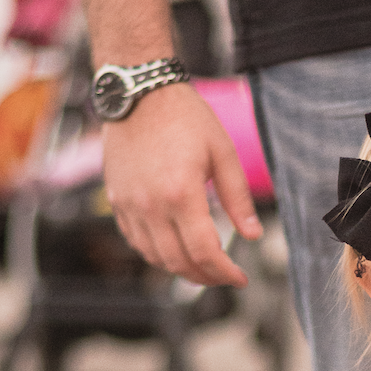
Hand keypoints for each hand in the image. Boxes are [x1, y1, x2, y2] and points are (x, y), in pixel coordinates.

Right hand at [101, 81, 258, 285]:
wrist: (139, 93)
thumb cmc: (185, 117)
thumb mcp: (222, 152)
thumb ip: (238, 198)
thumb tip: (253, 235)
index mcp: (181, 193)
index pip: (204, 252)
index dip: (224, 273)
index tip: (240, 277)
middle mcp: (150, 205)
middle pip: (178, 262)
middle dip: (205, 277)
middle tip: (224, 276)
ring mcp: (129, 205)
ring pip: (154, 257)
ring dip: (181, 269)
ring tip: (203, 266)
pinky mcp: (116, 200)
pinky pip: (136, 241)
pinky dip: (157, 253)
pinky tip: (175, 248)